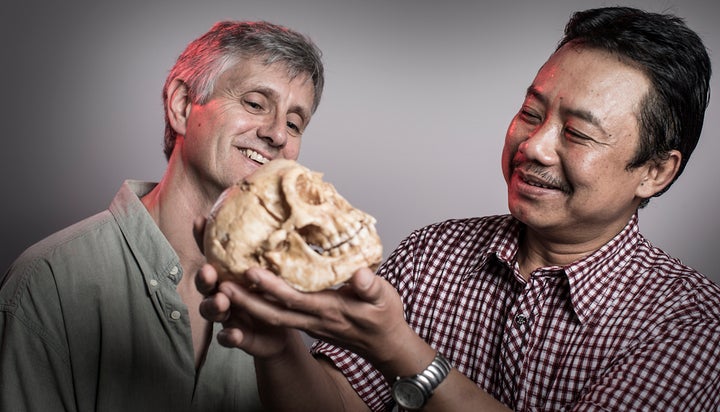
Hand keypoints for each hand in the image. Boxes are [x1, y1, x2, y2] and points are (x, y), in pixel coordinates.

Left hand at [216, 265, 411, 365]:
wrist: (386, 345)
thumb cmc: (385, 318)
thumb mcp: (384, 298)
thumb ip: (370, 287)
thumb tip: (359, 274)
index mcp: (329, 310)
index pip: (294, 299)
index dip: (271, 287)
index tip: (250, 272)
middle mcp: (313, 319)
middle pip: (272, 312)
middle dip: (244, 300)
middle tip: (219, 283)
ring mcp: (308, 323)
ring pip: (272, 315)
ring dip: (246, 303)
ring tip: (223, 285)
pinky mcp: (308, 322)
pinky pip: (279, 315)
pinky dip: (261, 305)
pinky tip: (249, 291)